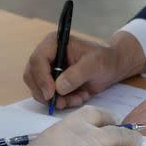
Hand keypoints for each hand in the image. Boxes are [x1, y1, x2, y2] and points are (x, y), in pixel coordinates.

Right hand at [23, 31, 145, 109]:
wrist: (113, 66)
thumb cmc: (105, 58)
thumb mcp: (95, 63)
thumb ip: (77, 73)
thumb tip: (58, 87)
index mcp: (54, 43)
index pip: (37, 60)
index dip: (41, 78)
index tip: (51, 93)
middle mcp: (47, 56)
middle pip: (32, 76)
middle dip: (46, 93)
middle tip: (62, 102)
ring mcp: (49, 70)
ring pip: (39, 90)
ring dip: (57, 99)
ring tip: (78, 98)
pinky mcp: (54, 83)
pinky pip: (49, 97)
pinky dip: (62, 102)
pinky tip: (79, 97)